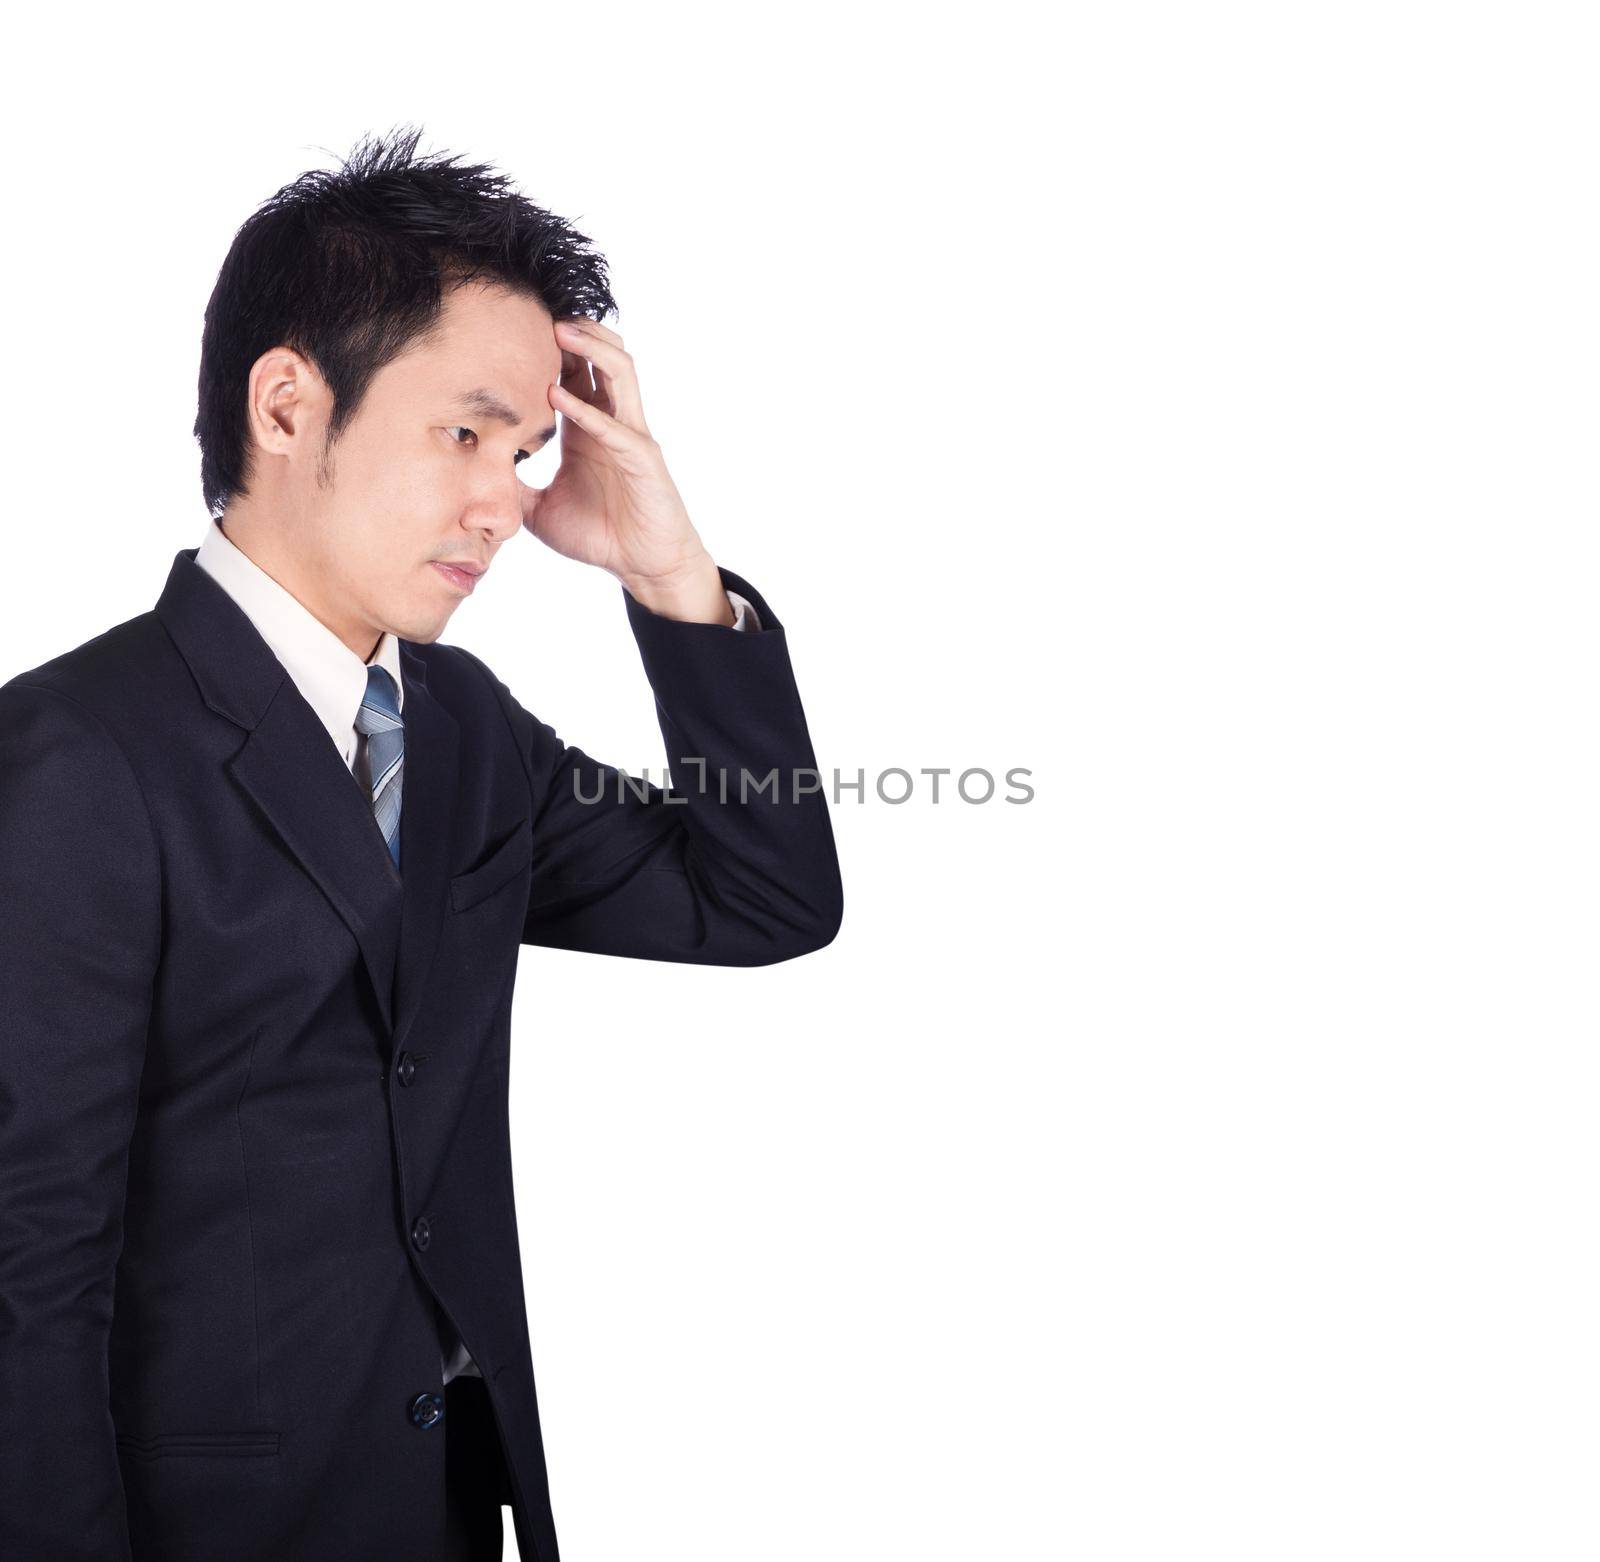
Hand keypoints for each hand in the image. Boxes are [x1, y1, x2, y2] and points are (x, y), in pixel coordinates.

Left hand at [522, 317, 731, 623]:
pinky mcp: (644, 461)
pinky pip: (618, 426)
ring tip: (558, 329)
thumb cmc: (600, 537)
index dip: (549, 345)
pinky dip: (588, 410)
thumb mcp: (539, 510)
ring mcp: (631, 437)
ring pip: (621, 371)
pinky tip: (557, 397)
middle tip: (537, 306)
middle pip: (600, 355)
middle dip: (574, 327)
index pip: (572, 371)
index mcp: (588, 428)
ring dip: (590, 347)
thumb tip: (470, 480)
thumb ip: (512, 488)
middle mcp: (612, 422)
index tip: (514, 323)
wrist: (644, 567)